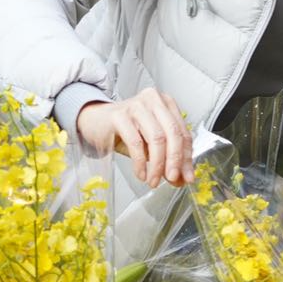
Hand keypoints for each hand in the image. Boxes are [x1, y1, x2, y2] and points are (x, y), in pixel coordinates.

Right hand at [75, 88, 192, 188]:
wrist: (95, 121)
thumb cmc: (126, 130)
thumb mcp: (150, 144)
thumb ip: (168, 158)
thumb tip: (183, 178)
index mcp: (166, 103)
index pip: (183, 132)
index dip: (187, 157)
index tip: (188, 176)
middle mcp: (153, 100)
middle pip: (172, 133)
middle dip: (175, 160)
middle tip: (173, 179)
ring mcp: (136, 106)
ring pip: (157, 138)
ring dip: (157, 165)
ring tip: (153, 180)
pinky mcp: (119, 115)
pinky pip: (136, 143)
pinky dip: (140, 163)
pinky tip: (141, 174)